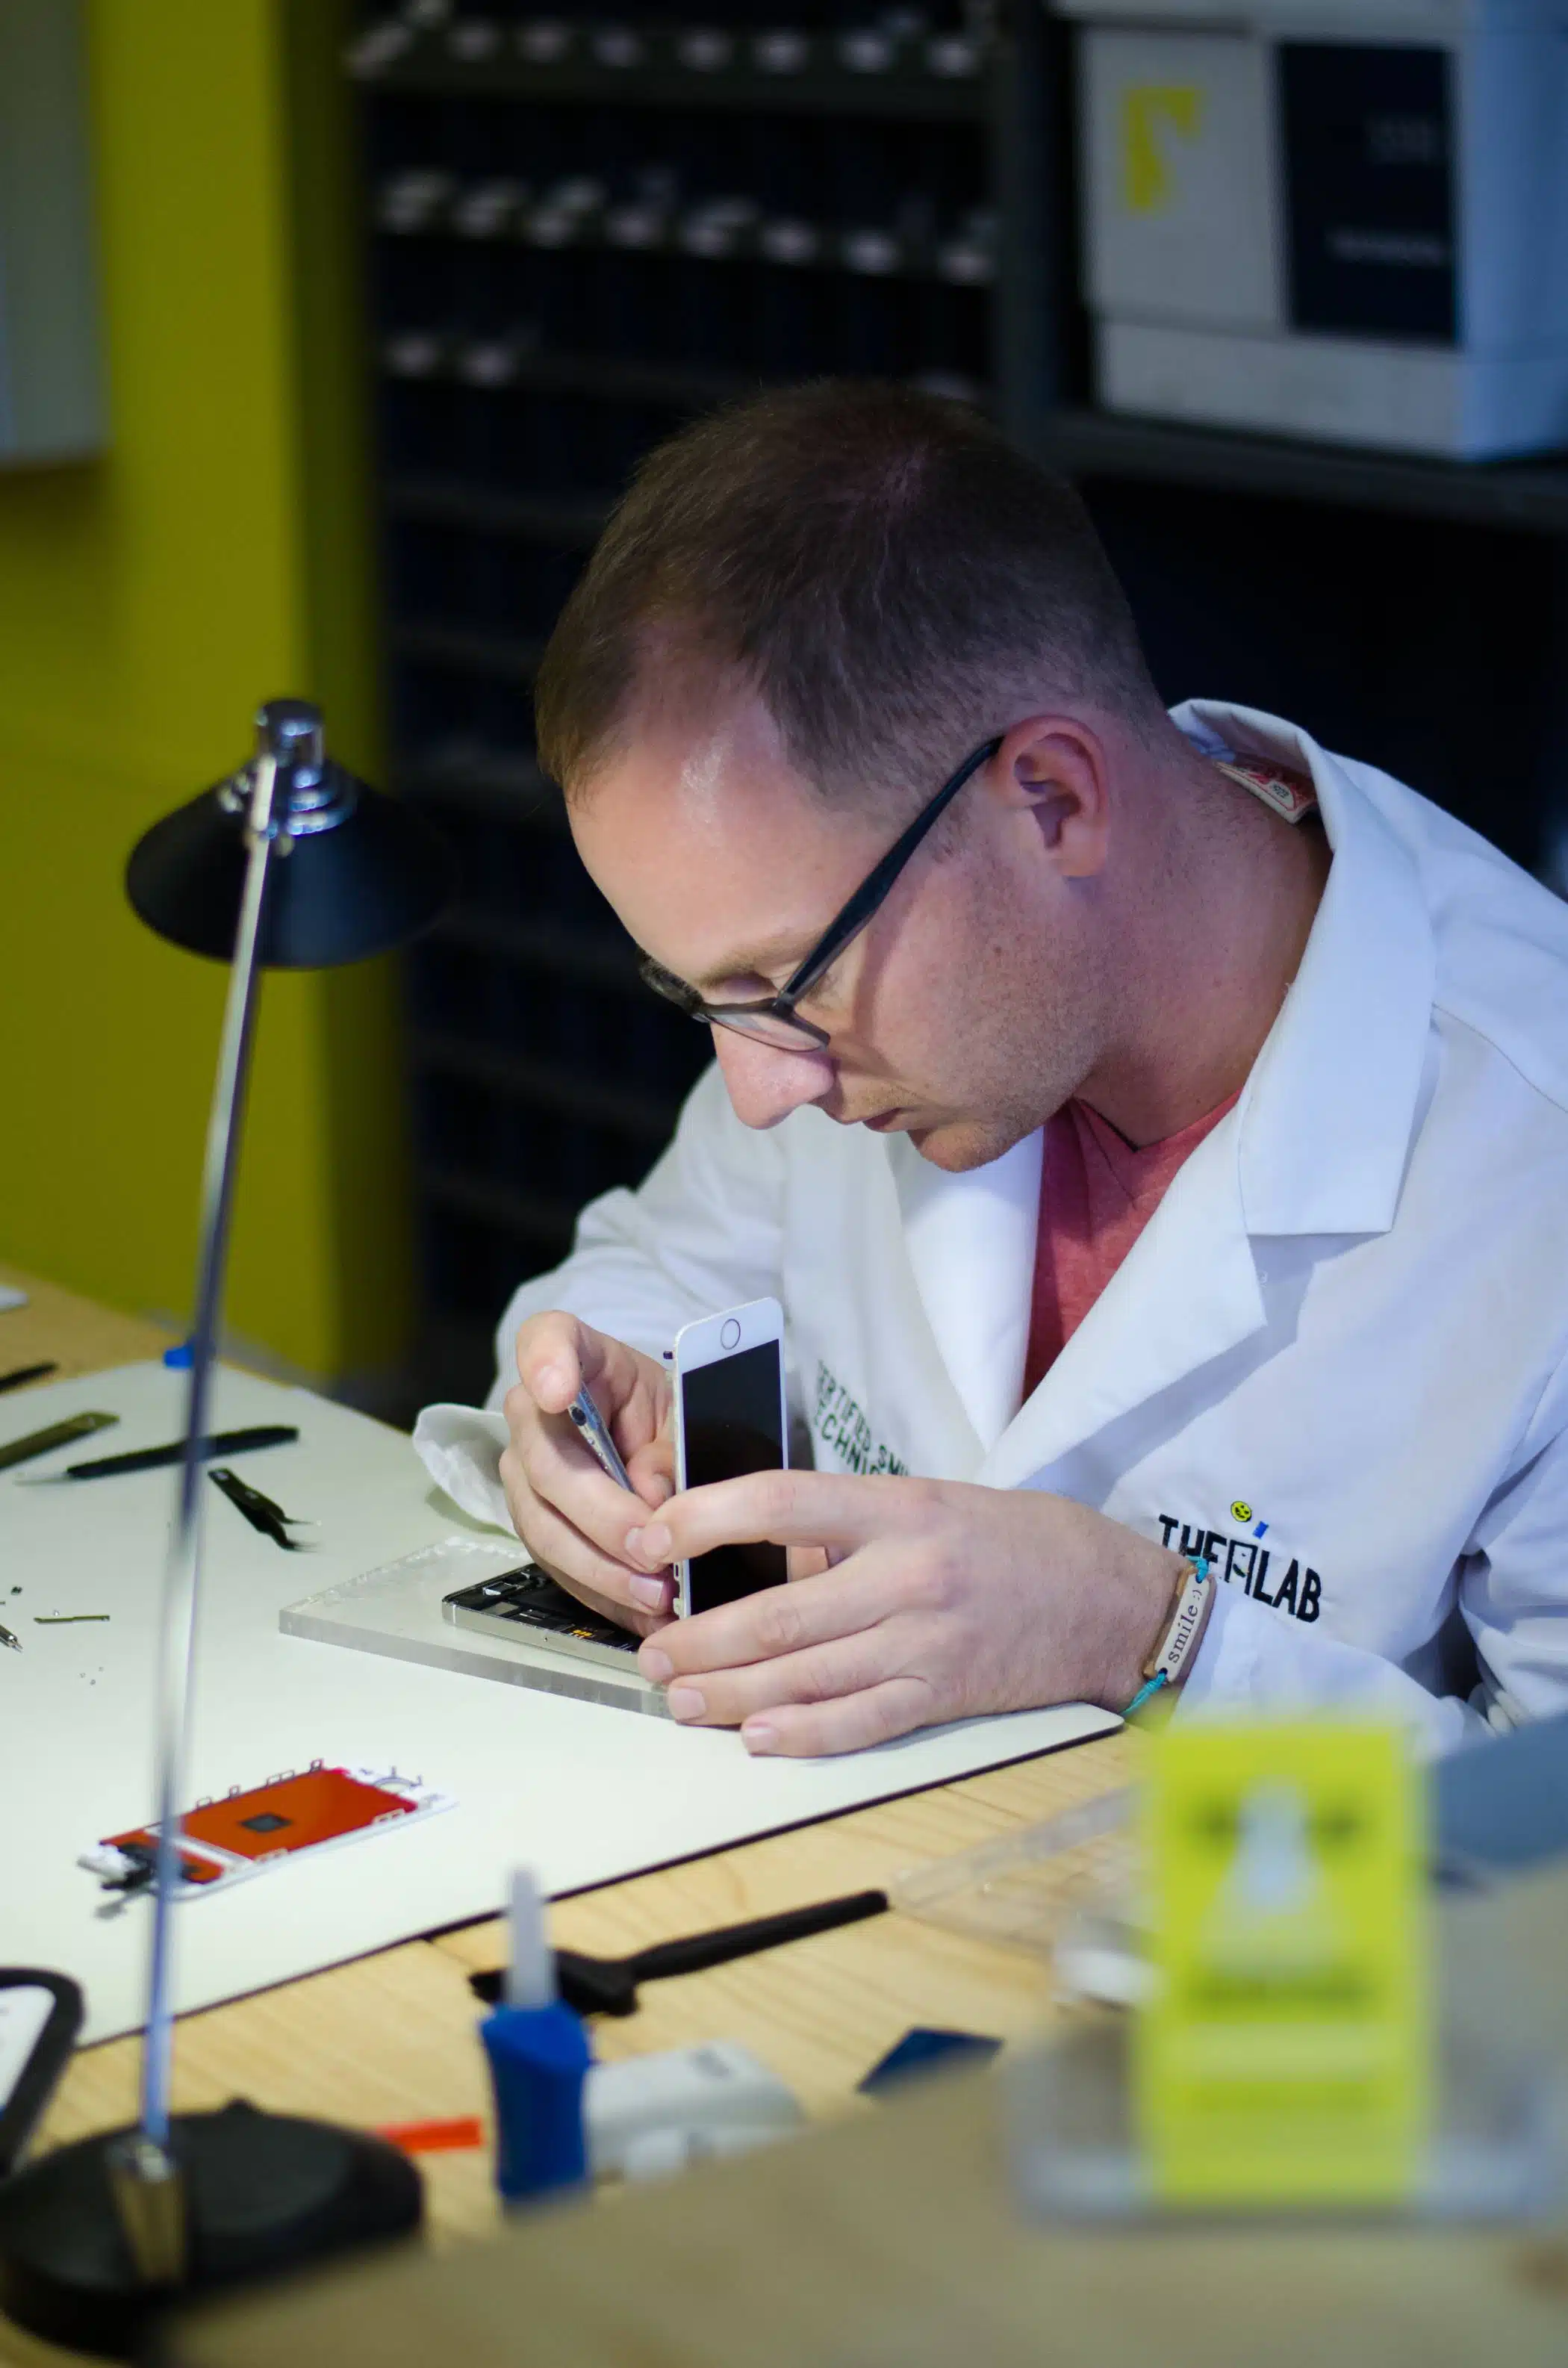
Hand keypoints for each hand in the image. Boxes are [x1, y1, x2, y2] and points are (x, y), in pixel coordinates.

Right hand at [500, 1311, 676, 1635]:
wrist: (658, 1444)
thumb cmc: (674, 1418)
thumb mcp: (690, 1419)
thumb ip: (674, 1450)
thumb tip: (654, 1502)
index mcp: (580, 1358)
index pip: (546, 1340)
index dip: (545, 1363)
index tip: (558, 1391)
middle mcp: (534, 1413)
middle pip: (547, 1462)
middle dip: (602, 1515)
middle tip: (652, 1552)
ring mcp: (525, 1472)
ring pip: (545, 1525)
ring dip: (603, 1568)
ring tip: (657, 1594)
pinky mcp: (534, 1524)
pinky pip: (556, 1565)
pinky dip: (602, 1592)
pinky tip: (642, 1611)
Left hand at [627, 1472, 1184, 1754]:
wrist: (1112, 1598)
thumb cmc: (1012, 1540)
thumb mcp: (929, 1499)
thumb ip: (848, 1524)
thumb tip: (751, 1551)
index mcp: (899, 1508)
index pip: (780, 1502)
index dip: (704, 1519)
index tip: (652, 1537)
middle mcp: (909, 1575)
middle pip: (779, 1614)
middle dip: (700, 1639)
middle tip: (650, 1653)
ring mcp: (927, 1643)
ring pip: (807, 1676)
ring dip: (731, 1695)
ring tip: (680, 1699)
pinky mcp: (945, 1696)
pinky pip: (861, 1722)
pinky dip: (803, 1735)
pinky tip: (756, 1738)